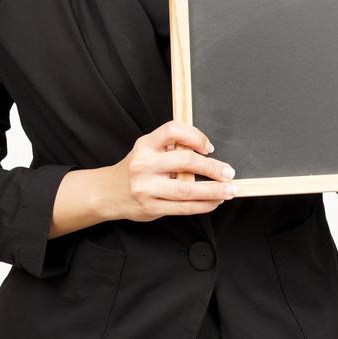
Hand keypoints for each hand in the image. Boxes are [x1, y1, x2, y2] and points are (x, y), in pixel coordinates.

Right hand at [101, 121, 237, 222]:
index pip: (172, 130)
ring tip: (229, 189)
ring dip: (214, 190)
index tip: (209, 147)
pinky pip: (183, 208)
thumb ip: (170, 148)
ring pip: (187, 189)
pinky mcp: (151, 207)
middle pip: (185, 161)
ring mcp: (147, 188)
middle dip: (212, 167)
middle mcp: (144, 164)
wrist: (108, 192)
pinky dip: (203, 205)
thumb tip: (206, 153)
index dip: (195, 136)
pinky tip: (214, 202)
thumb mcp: (147, 149)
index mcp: (145, 145)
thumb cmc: (136, 168)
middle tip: (229, 172)